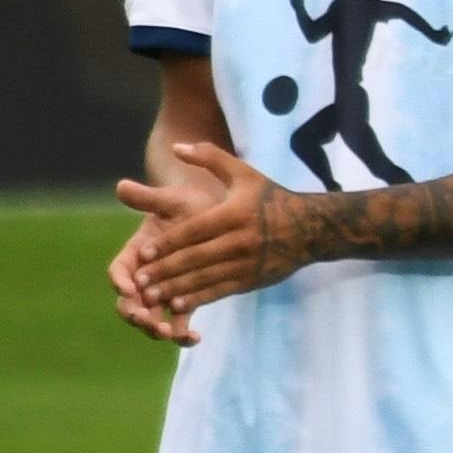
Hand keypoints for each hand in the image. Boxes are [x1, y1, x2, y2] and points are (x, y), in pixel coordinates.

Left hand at [111, 131, 292, 335]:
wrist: (313, 228)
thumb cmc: (272, 198)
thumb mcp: (244, 173)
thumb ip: (209, 158)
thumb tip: (176, 148)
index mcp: (235, 214)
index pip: (193, 231)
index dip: (166, 244)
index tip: (143, 254)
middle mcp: (241, 241)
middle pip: (195, 259)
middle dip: (164, 271)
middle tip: (138, 281)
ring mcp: (248, 263)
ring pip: (205, 279)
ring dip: (175, 289)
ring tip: (150, 297)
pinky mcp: (253, 279)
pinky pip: (220, 291)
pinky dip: (198, 299)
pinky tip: (178, 305)